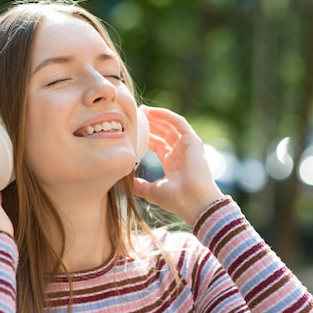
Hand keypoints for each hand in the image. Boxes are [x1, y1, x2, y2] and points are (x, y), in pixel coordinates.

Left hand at [133, 106, 222, 225]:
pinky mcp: (192, 141)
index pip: (157, 145)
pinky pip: (179, 122)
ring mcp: (188, 147)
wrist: (193, 201)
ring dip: (156, 117)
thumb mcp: (151, 191)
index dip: (145, 136)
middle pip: (163, 133)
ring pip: (170, 126)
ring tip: (141, 111)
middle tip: (135, 116)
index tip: (132, 130)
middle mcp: (181, 154)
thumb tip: (119, 183)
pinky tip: (152, 111)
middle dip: (150, 124)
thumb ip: (137, 186)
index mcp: (172, 164)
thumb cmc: (175, 199)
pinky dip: (166, 115)